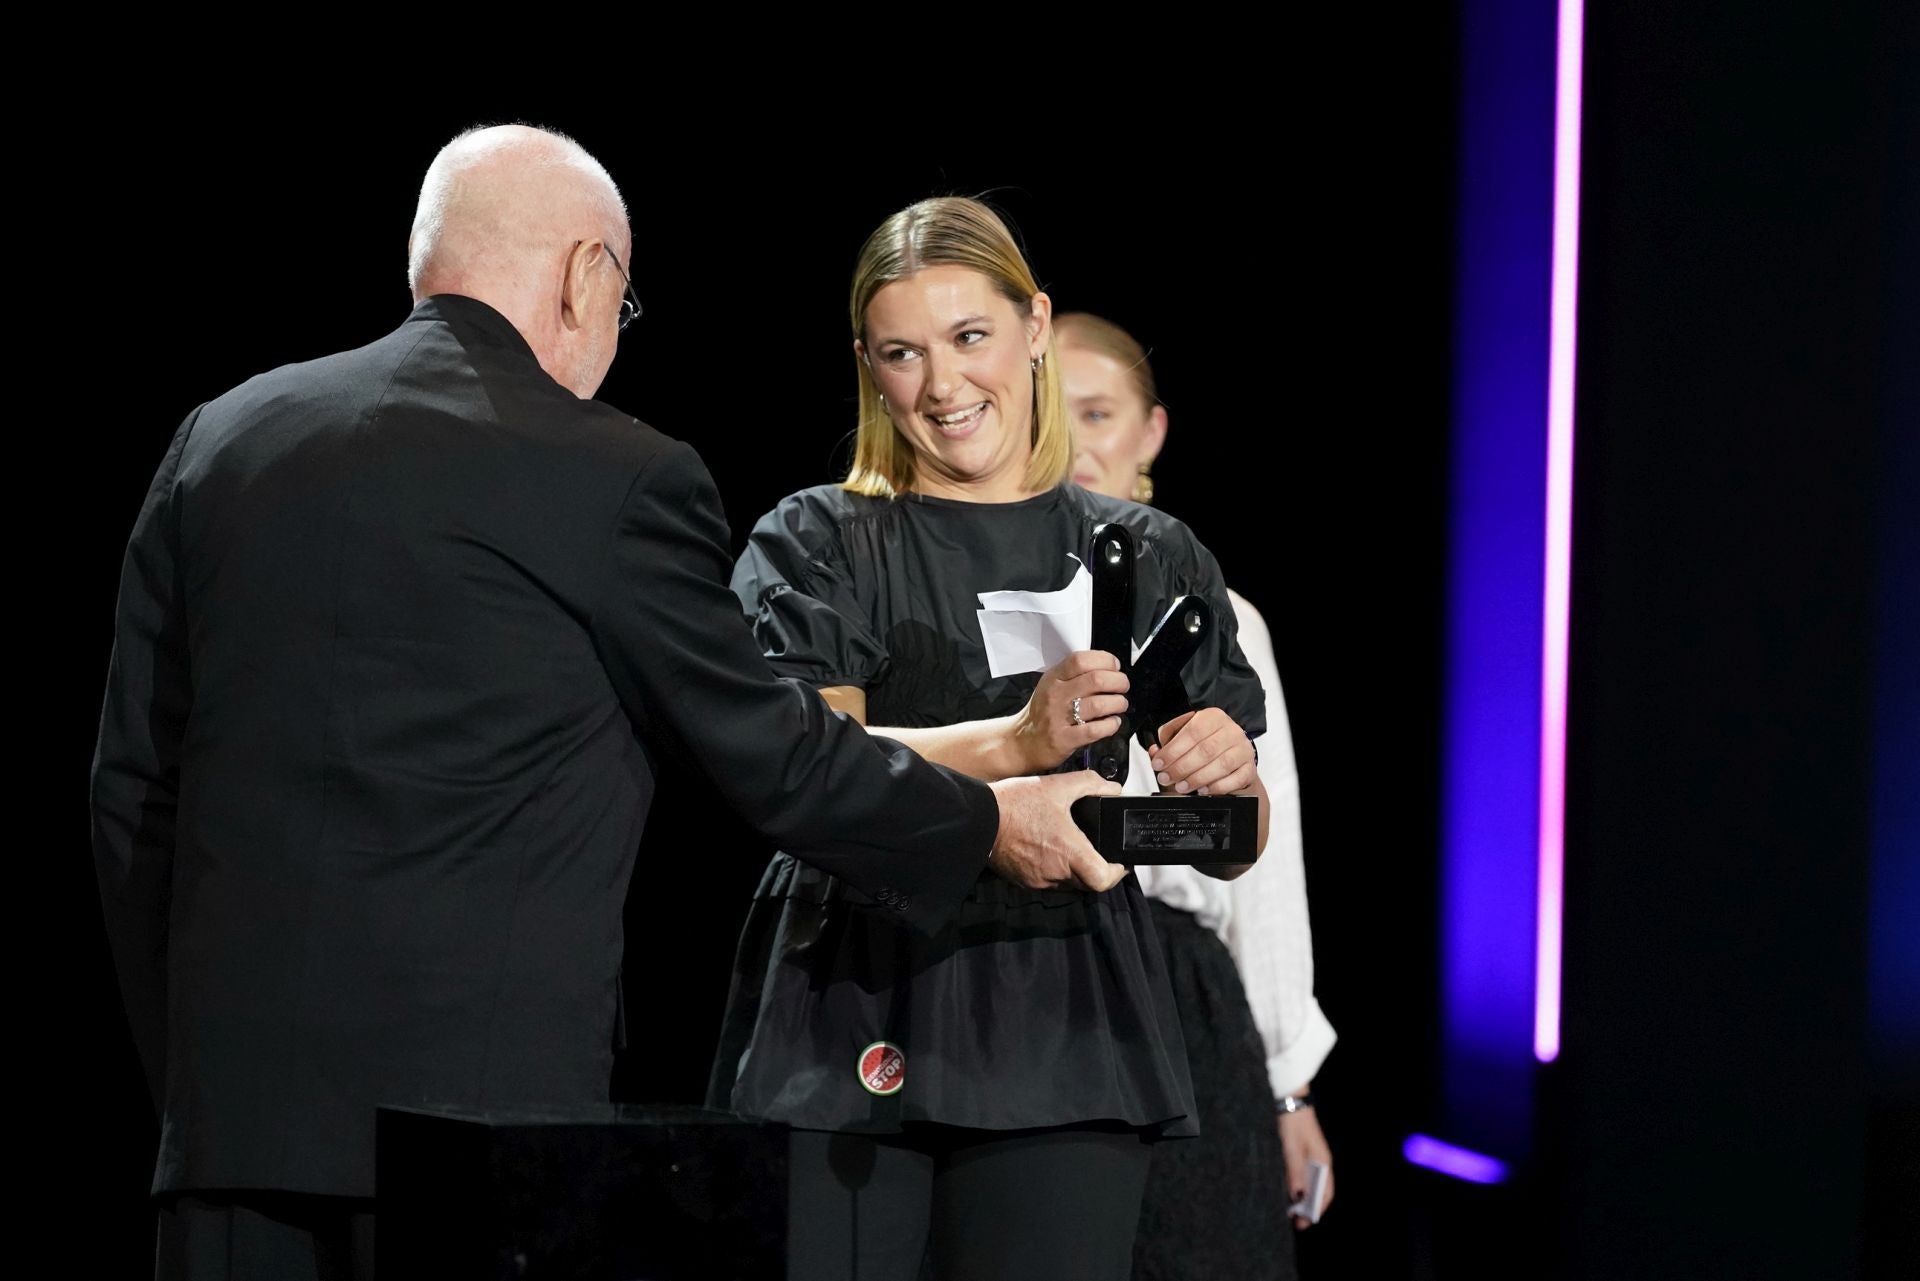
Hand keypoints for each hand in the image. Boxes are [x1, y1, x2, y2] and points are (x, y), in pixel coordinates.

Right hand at [986, 771, 1128, 891]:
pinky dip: (1052, 869)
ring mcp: (1038, 880)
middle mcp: (1056, 873)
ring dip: (1073, 869)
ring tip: (1068, 846)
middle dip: (1096, 869)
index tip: (1118, 862)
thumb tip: (1112, 789)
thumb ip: (1091, 784)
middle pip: (1088, 884)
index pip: (1103, 881)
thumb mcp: (1058, 785)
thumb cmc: (1016, 804)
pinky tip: (1046, 849)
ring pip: (1067, 884)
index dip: (1116, 873)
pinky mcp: (1023, 881)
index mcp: (1069, 853)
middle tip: (1096, 851)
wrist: (979, 818)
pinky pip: (1046, 882)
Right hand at [1008, 651, 1129, 773]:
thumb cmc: (1041, 714)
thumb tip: (1106, 667)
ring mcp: (1059, 718)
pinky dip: (1111, 725)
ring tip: (1119, 705)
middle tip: (1122, 687)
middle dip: (1118, 682)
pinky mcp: (1064, 739)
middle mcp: (1055, 695)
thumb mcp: (1050, 686)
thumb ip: (1074, 675)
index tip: (1115, 667)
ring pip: (1099, 704)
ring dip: (1118, 703)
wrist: (1022, 743)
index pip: (1081, 659)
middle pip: (1096, 680)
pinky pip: (1095, 730)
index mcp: (1053, 678)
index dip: (1105, 660)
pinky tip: (1112, 723)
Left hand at [1149, 708, 1256, 796]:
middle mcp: (1230, 731)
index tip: (1159, 764)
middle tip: (1167, 778)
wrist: (1233, 756)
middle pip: (1205, 750)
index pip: (1191, 732)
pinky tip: (1203, 789)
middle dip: (1182, 767)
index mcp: (1213, 717)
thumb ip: (1167, 742)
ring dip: (1197, 779)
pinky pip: (1235, 779)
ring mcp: (1243, 749)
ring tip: (1182, 787)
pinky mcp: (1249, 767)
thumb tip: (1155, 752)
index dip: (1172, 751)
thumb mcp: (1184, 736)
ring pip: (1221, 765)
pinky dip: (1217, 786)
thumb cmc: (1206, 745)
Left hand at [1279, 1101, 1334, 1228]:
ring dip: (1302, 1197)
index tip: (1306, 1222)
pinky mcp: (1302, 1153)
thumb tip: (1298, 1196)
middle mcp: (1320, 1162)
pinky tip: (1286, 1192)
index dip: (1317, 1209)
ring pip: (1309, 1183)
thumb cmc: (1293, 1123)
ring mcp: (1312, 1157)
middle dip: (1308, 1207)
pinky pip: (1302, 1175)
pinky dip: (1296, 1186)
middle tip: (1295, 1221)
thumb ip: (1295, 1172)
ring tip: (1289, 1211)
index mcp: (1323, 1162)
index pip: (1326, 1192)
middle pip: (1318, 1190)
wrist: (1289, 1100)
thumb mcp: (1292, 1149)